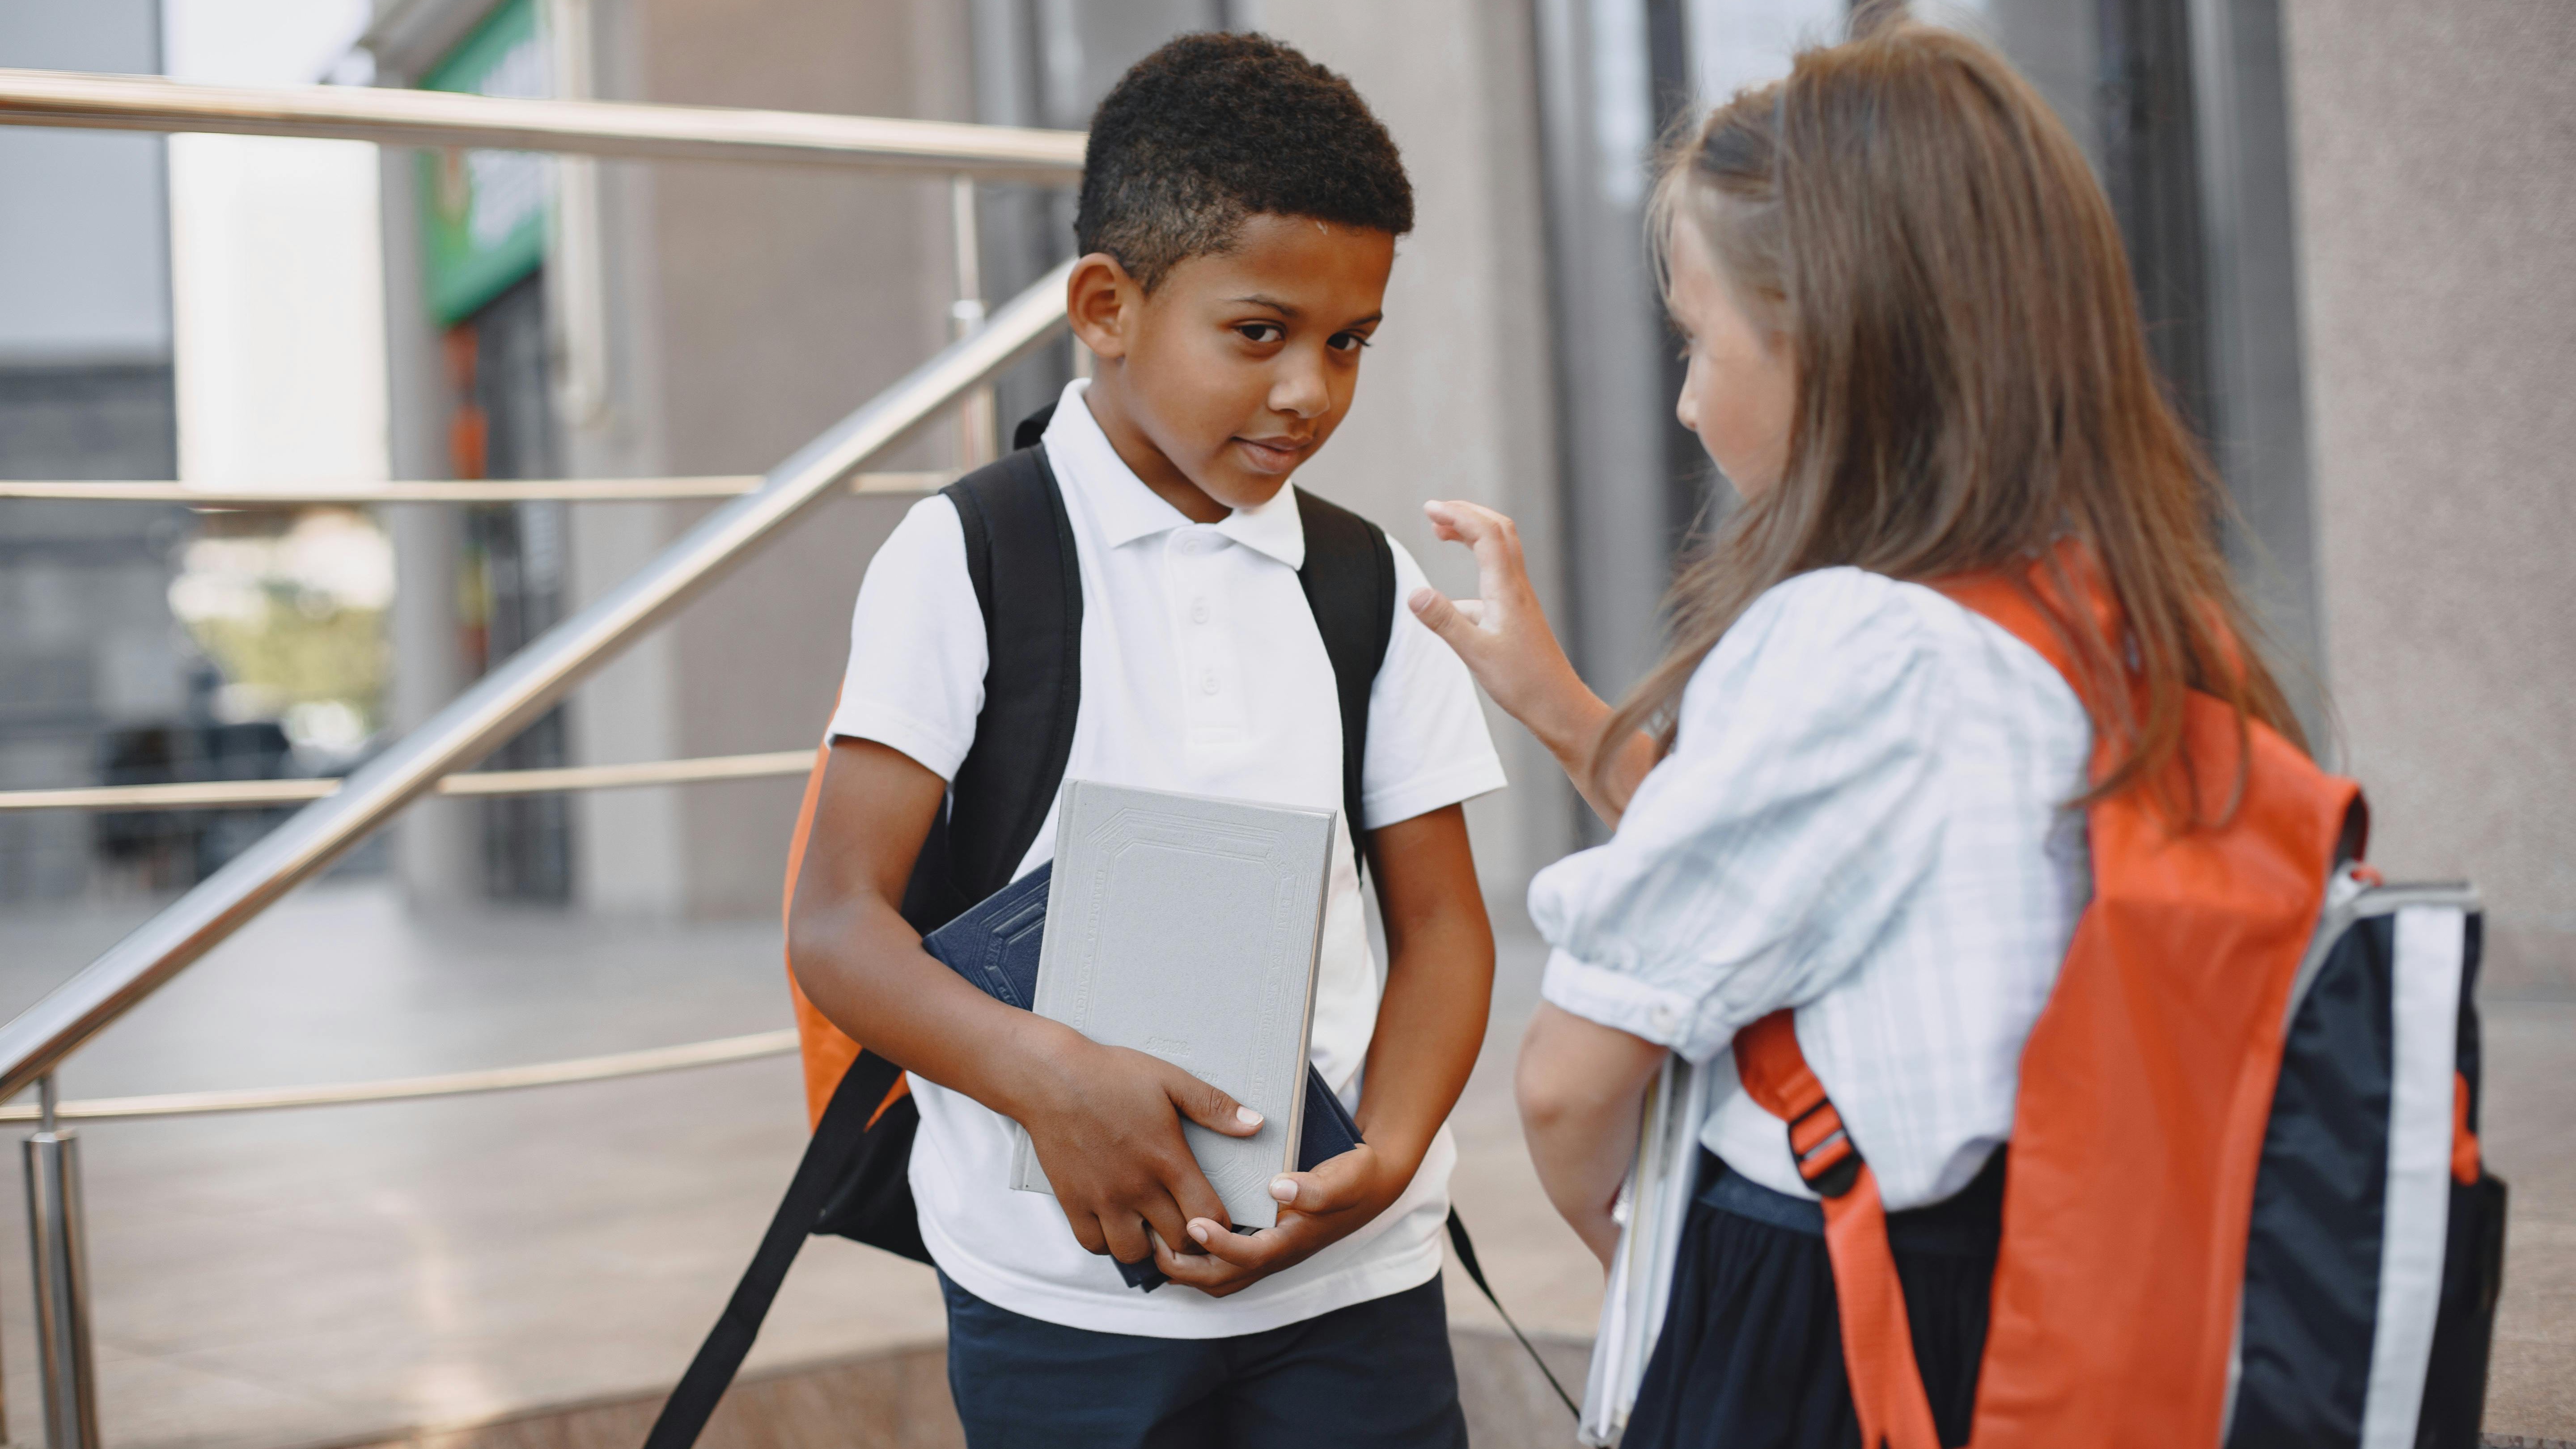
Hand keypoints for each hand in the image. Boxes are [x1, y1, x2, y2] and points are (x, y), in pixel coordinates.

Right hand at [1009, 1027, 1264, 1265]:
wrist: (1050, 1077)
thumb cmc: (1111, 1075)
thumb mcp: (1170, 1081)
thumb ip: (1214, 1107)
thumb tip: (1256, 1125)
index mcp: (1167, 1159)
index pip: (1209, 1216)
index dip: (1221, 1224)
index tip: (1218, 1217)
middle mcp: (1137, 1186)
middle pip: (1178, 1241)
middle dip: (1189, 1239)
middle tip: (1187, 1226)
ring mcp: (1102, 1198)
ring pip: (1134, 1253)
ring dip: (1147, 1247)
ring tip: (1150, 1228)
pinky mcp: (1073, 1201)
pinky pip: (1094, 1245)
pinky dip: (1107, 1242)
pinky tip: (1115, 1223)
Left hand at [1149, 1144, 1407, 1297]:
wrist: (1370, 1186)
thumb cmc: (1355, 1179)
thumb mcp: (1345, 1177)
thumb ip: (1316, 1188)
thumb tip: (1278, 1187)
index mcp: (1293, 1241)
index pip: (1251, 1255)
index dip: (1221, 1245)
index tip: (1194, 1224)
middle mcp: (1277, 1254)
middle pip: (1224, 1279)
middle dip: (1186, 1268)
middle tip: (1153, 1241)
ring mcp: (1269, 1253)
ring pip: (1220, 1279)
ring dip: (1186, 1269)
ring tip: (1153, 1243)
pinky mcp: (1261, 1245)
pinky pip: (1223, 1266)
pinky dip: (1195, 1260)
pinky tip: (1173, 1237)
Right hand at [1408, 501, 1607, 765]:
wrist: (1559, 706)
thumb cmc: (1524, 683)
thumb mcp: (1475, 653)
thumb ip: (1444, 621)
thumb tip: (1414, 593)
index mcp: (1507, 590)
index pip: (1485, 534)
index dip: (1458, 513)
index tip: (1429, 509)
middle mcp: (1516, 587)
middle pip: (1498, 530)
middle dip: (1466, 513)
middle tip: (1434, 513)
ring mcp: (1519, 599)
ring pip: (1500, 549)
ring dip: (1473, 533)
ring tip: (1442, 533)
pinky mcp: (1518, 613)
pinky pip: (1498, 574)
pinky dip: (1475, 565)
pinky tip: (1453, 599)